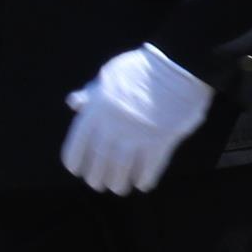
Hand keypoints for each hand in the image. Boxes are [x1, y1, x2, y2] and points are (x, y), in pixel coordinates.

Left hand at [59, 44, 214, 195]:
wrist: (178, 64)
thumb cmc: (142, 68)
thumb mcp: (110, 75)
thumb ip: (91, 93)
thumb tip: (73, 103)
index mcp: (97, 109)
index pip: (77, 144)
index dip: (75, 162)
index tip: (77, 171)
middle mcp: (113, 125)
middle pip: (99, 162)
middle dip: (96, 178)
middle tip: (98, 184)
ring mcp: (138, 135)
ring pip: (121, 170)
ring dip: (118, 183)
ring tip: (119, 188)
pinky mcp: (161, 141)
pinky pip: (149, 168)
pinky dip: (145, 179)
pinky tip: (143, 183)